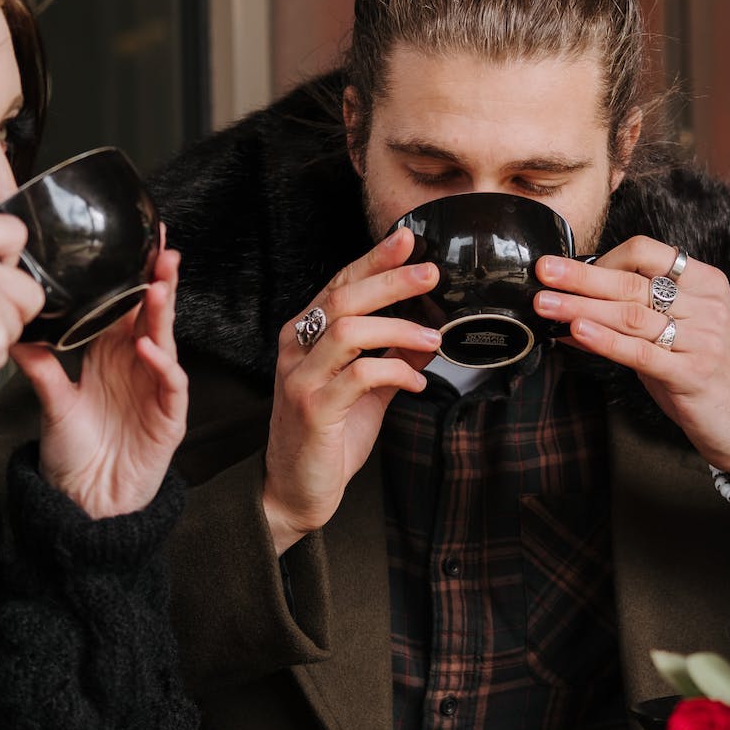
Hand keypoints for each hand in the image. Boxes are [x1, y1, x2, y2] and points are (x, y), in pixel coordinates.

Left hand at [12, 240, 188, 518]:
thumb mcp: (52, 404)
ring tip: (157, 286)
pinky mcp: (168, 417)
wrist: (85, 502)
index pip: (124, 306)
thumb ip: (40, 367)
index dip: (131, 275)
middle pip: (151, 315)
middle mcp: (136, 366)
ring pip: (166, 342)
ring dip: (163, 314)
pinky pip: (171, 385)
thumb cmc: (73, 453)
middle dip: (159, 280)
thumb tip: (14, 331)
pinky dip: (161, 366)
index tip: (134, 243)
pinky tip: (147, 349)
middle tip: (161, 248)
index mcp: (109, 356)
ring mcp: (156, 389)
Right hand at [263, 227, 440, 554]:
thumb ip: (393, 356)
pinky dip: (395, 371)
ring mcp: (301, 378)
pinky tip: (417, 381)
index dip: (374, 260)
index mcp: (305, 336)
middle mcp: (297, 349)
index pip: (340, 284)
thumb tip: (431, 329)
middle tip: (431, 273)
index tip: (408, 239)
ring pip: (348, 330)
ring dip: (398, 328)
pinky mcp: (314, 409)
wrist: (296, 490)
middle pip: (344, 298)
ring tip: (434, 336)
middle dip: (391, 280)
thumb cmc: (329, 436)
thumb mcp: (366, 389)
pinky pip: (359, 375)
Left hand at [534, 237, 729, 475]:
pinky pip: (640, 352)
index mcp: (706, 283)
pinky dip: (605, 340)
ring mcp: (703, 339)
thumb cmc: (703, 373)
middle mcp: (707, 306)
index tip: (571, 268)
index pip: (649, 253)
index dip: (606, 258)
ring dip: (582, 306)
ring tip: (545, 304)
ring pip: (632, 315)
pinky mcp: (693, 373)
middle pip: (634, 283)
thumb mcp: (674, 337)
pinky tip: (577, 331)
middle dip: (581, 277)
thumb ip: (631, 321)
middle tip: (542, 272)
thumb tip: (569, 312)